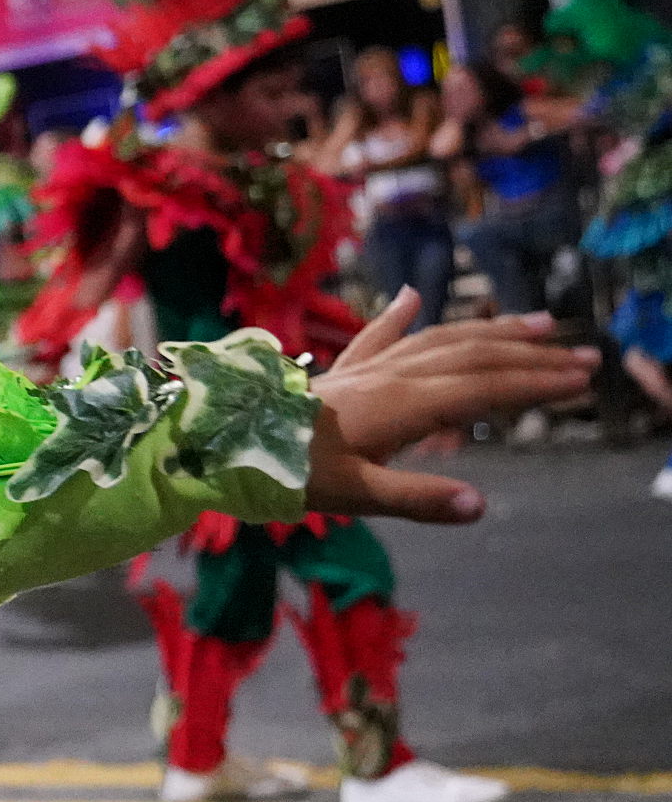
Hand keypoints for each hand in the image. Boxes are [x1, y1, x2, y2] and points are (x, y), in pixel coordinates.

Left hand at [305, 290, 597, 521]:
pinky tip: (411, 295)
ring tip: (535, 322)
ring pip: (439, 339)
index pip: (484, 388)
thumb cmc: (283, 471)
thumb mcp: (353, 494)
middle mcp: (389, 375)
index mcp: (402, 403)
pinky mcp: (338, 373)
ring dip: (489, 330)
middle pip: (473, 355)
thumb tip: (480, 506)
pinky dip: (399, 315)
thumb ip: (417, 498)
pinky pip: (378, 336)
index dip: (535, 384)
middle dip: (530, 354)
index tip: (580, 380)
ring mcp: (363, 369)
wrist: (219, 441)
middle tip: (583, 355)